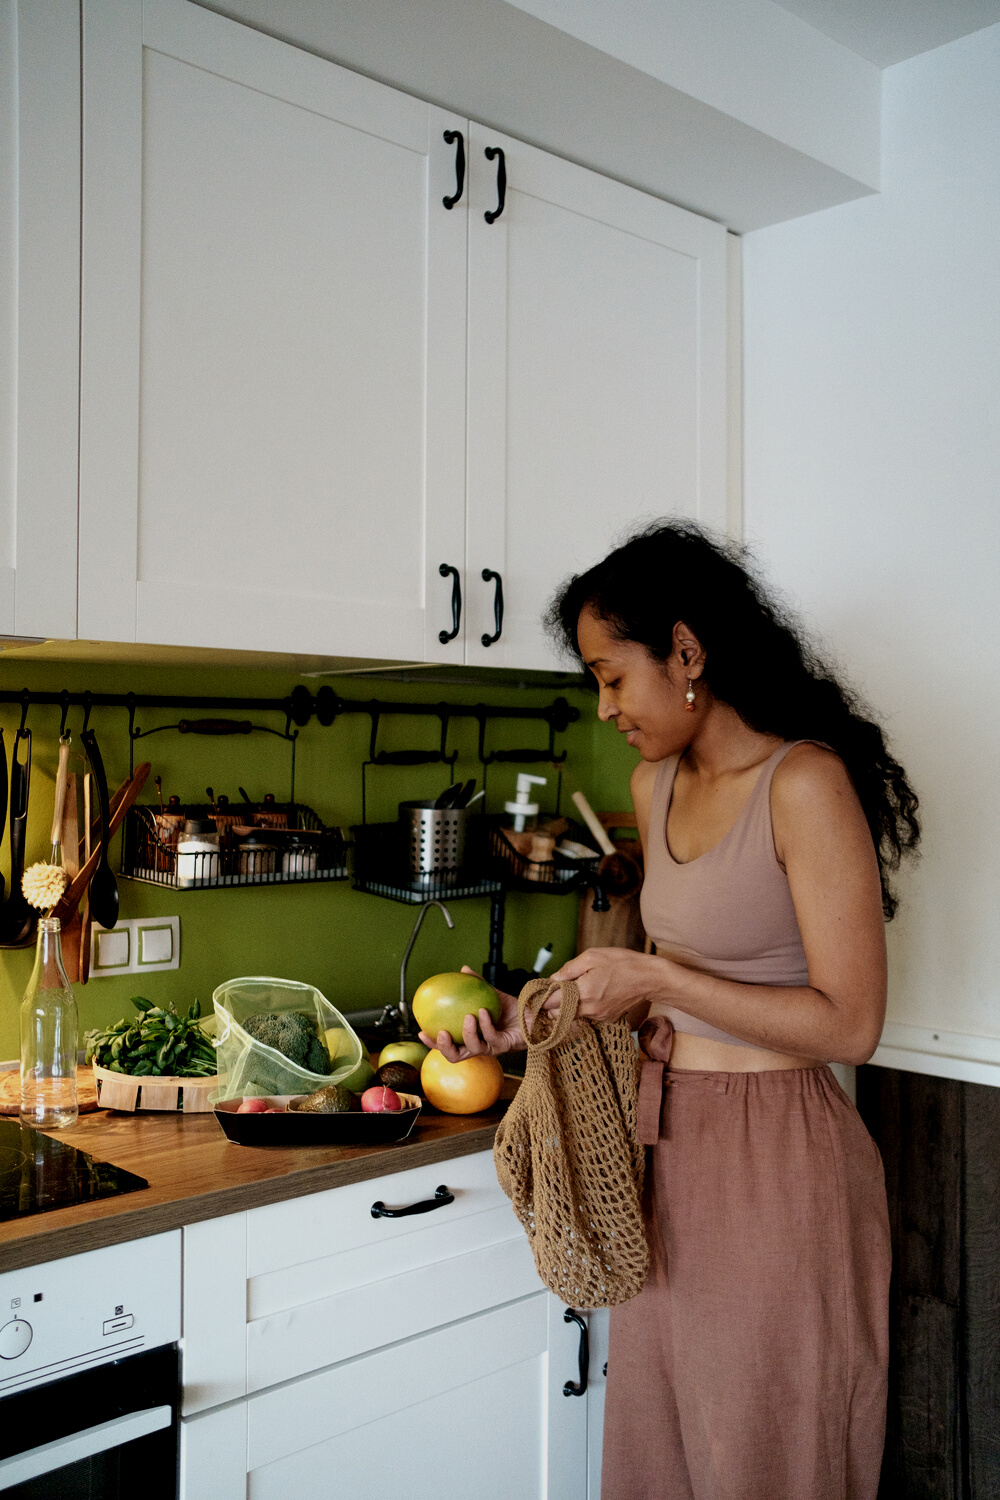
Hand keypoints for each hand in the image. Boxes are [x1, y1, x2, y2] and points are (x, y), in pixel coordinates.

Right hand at [417, 966, 523, 1061]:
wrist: (532, 1013)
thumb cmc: (511, 1008)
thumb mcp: (491, 994)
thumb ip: (476, 984)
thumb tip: (463, 969)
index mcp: (470, 1037)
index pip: (448, 1045)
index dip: (433, 1043)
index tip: (421, 1032)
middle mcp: (478, 1046)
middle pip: (456, 1056)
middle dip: (445, 1048)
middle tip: (441, 1033)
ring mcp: (491, 1048)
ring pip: (473, 1049)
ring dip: (468, 1033)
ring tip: (468, 1017)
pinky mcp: (503, 1046)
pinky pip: (491, 1038)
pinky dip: (486, 1024)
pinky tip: (483, 1012)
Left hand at [548, 948, 673, 1022]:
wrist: (649, 978)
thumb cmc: (622, 963)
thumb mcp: (592, 957)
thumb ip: (569, 969)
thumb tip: (553, 979)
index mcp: (583, 992)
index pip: (551, 1003)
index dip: (543, 997)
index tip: (541, 991)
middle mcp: (589, 1009)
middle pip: (559, 1014)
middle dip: (554, 1003)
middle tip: (558, 988)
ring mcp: (599, 1016)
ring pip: (573, 1015)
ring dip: (569, 1005)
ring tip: (578, 988)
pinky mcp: (607, 1019)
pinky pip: (588, 1015)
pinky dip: (585, 1006)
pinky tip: (593, 993)